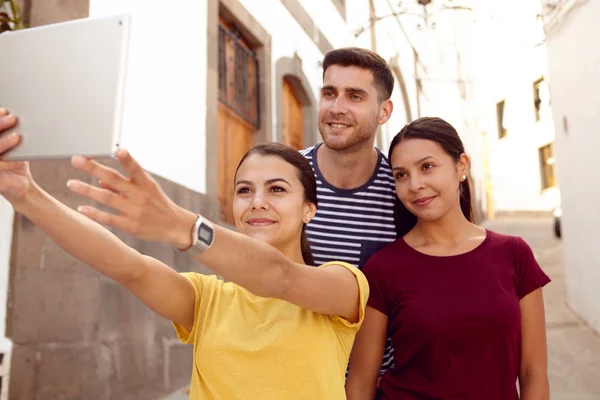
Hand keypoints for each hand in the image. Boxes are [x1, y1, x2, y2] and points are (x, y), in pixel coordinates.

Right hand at [0, 109, 33, 204]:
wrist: (21, 185)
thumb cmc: (16, 162)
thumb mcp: (15, 146)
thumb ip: (12, 133)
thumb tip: (16, 116)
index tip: (5, 111)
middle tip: (12, 118)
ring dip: (3, 143)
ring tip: (16, 137)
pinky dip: (9, 162)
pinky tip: (20, 160)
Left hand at [67, 149, 197, 247]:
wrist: (175, 226)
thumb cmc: (158, 204)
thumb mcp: (147, 189)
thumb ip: (124, 184)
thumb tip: (99, 180)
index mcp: (146, 183)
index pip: (135, 168)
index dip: (127, 159)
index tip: (118, 150)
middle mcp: (140, 195)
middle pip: (114, 179)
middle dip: (94, 168)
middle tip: (76, 160)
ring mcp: (135, 210)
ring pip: (107, 198)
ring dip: (87, 190)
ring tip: (71, 184)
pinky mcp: (131, 226)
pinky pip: (109, 218)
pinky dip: (94, 213)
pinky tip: (81, 208)